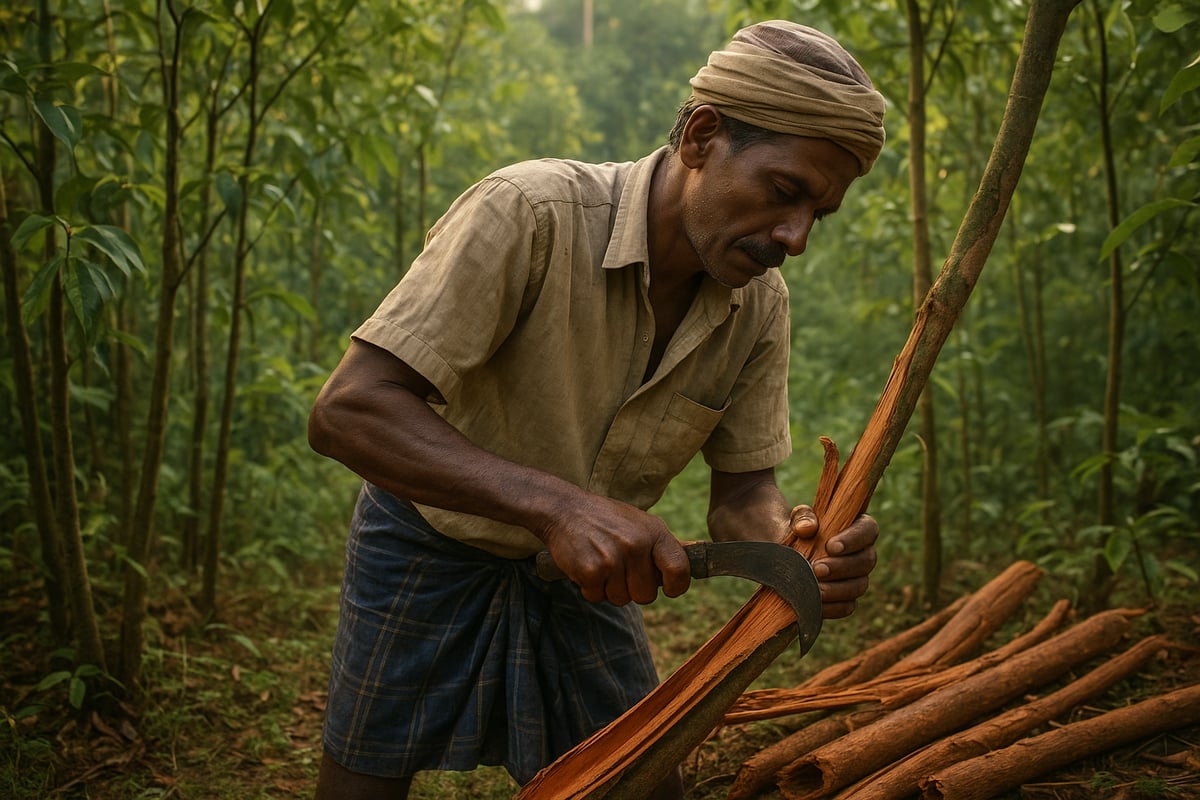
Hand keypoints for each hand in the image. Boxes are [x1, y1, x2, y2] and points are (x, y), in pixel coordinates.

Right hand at [538, 493, 690, 605]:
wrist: (565, 509)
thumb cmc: (607, 519)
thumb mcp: (642, 523)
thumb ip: (667, 544)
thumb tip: (699, 552)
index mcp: (654, 532)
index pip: (679, 570)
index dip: (677, 586)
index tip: (669, 588)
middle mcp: (636, 545)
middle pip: (647, 595)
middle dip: (633, 588)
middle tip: (619, 567)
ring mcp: (613, 559)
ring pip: (621, 599)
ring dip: (610, 588)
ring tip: (602, 563)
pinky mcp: (591, 570)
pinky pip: (597, 597)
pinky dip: (590, 588)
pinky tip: (587, 566)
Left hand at [790, 505, 878, 618]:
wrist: (787, 555)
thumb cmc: (798, 532)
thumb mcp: (797, 519)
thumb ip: (802, 517)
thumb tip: (806, 528)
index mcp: (858, 528)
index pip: (868, 530)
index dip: (853, 539)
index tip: (830, 546)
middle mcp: (863, 554)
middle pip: (866, 561)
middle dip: (841, 567)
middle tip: (817, 568)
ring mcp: (857, 578)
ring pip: (859, 586)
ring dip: (837, 589)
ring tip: (815, 588)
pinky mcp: (846, 598)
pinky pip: (846, 607)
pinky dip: (831, 608)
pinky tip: (814, 604)